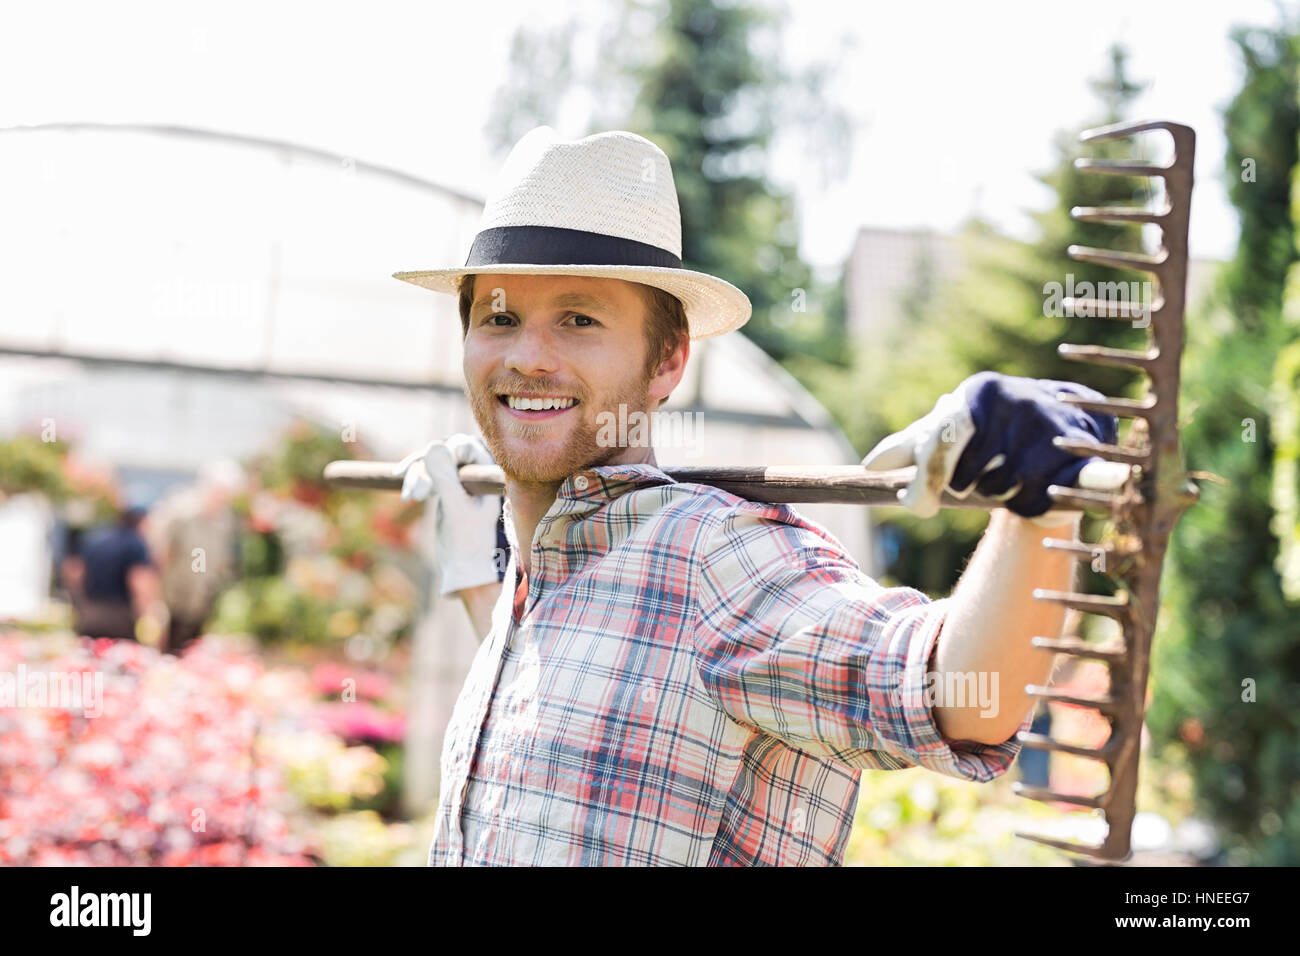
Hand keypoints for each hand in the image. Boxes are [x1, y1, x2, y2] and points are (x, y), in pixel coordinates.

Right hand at [392, 433, 503, 594]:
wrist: (462, 565)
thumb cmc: (467, 540)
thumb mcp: (455, 508)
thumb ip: (446, 477)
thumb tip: (432, 445)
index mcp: (488, 473)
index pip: (466, 446)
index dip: (446, 454)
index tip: (432, 481)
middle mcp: (477, 471)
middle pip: (446, 450)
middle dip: (426, 467)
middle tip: (416, 494)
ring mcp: (461, 477)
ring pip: (433, 460)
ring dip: (418, 475)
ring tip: (411, 497)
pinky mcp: (447, 484)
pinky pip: (427, 470)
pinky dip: (416, 479)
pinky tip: (408, 494)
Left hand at [860, 371, 1126, 522]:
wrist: (1068, 423)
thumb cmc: (997, 428)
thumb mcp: (953, 428)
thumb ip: (911, 445)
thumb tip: (870, 465)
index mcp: (977, 392)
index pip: (937, 446)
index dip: (924, 482)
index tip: (917, 507)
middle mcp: (1011, 400)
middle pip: (964, 475)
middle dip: (964, 488)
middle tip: (978, 480)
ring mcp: (1044, 424)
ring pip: (997, 490)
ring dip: (999, 495)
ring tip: (1013, 473)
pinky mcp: (1072, 453)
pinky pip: (1031, 500)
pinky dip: (1028, 504)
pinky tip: (1035, 487)